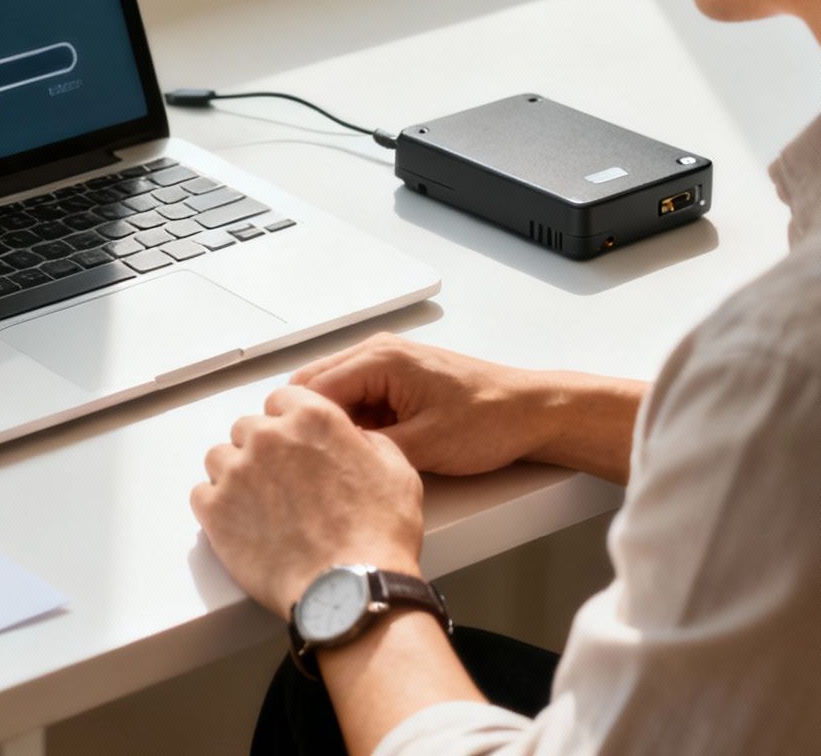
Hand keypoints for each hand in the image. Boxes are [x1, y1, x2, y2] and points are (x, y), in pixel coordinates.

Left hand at [191, 386, 422, 616]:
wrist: (349, 589)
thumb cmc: (377, 534)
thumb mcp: (396, 469)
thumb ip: (366, 441)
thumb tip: (352, 439)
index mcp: (312, 418)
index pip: (282, 399)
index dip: (290, 422)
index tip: (295, 443)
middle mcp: (269, 437)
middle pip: (248, 428)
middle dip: (263, 448)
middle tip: (282, 481)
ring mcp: (237, 473)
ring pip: (220, 457)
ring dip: (236, 473)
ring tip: (259, 504)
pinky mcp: (216, 511)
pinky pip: (201, 494)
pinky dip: (217, 505)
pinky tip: (241, 522)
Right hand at [288, 333, 565, 476]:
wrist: (530, 412)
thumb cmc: (490, 419)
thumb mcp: (424, 445)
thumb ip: (369, 448)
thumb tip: (330, 460)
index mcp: (381, 359)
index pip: (313, 388)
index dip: (298, 425)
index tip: (291, 460)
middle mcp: (379, 354)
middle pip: (316, 388)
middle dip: (309, 425)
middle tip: (307, 466)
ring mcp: (387, 366)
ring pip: (335, 396)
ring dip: (332, 426)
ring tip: (334, 463)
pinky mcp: (397, 382)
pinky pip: (358, 402)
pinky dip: (353, 426)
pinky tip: (361, 454)